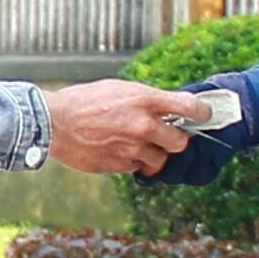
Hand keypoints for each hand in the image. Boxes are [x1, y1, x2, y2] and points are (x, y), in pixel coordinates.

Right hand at [47, 77, 214, 178]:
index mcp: (145, 99)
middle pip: (180, 142)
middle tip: (165, 137)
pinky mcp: (120, 166)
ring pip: (160, 160)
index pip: (190, 108)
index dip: (203, 114)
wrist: (54, 123)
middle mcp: (143, 125)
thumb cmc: (84, 101)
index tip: (204, 117)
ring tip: (134, 144)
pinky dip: (132, 162)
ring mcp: (132, 148)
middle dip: (175, 141)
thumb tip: (167, 110)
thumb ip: (145, 100)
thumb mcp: (119, 89)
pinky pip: (137, 168)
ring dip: (152, 155)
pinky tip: (116, 151)